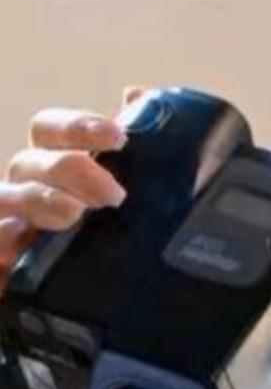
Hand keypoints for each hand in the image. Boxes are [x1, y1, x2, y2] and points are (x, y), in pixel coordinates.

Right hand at [0, 87, 143, 294]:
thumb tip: (135, 93)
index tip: (119, 138)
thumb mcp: (131, 183)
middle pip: (31, 161)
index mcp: (52, 159)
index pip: (50, 127)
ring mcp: (6, 221)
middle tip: (113, 194)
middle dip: (73, 170)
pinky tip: (17, 239)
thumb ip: (138, 141)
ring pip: (7, 199)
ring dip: (41, 202)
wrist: (97, 295)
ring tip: (74, 215)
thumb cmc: (112, 227)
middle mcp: (24, 185)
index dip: (79, 126)